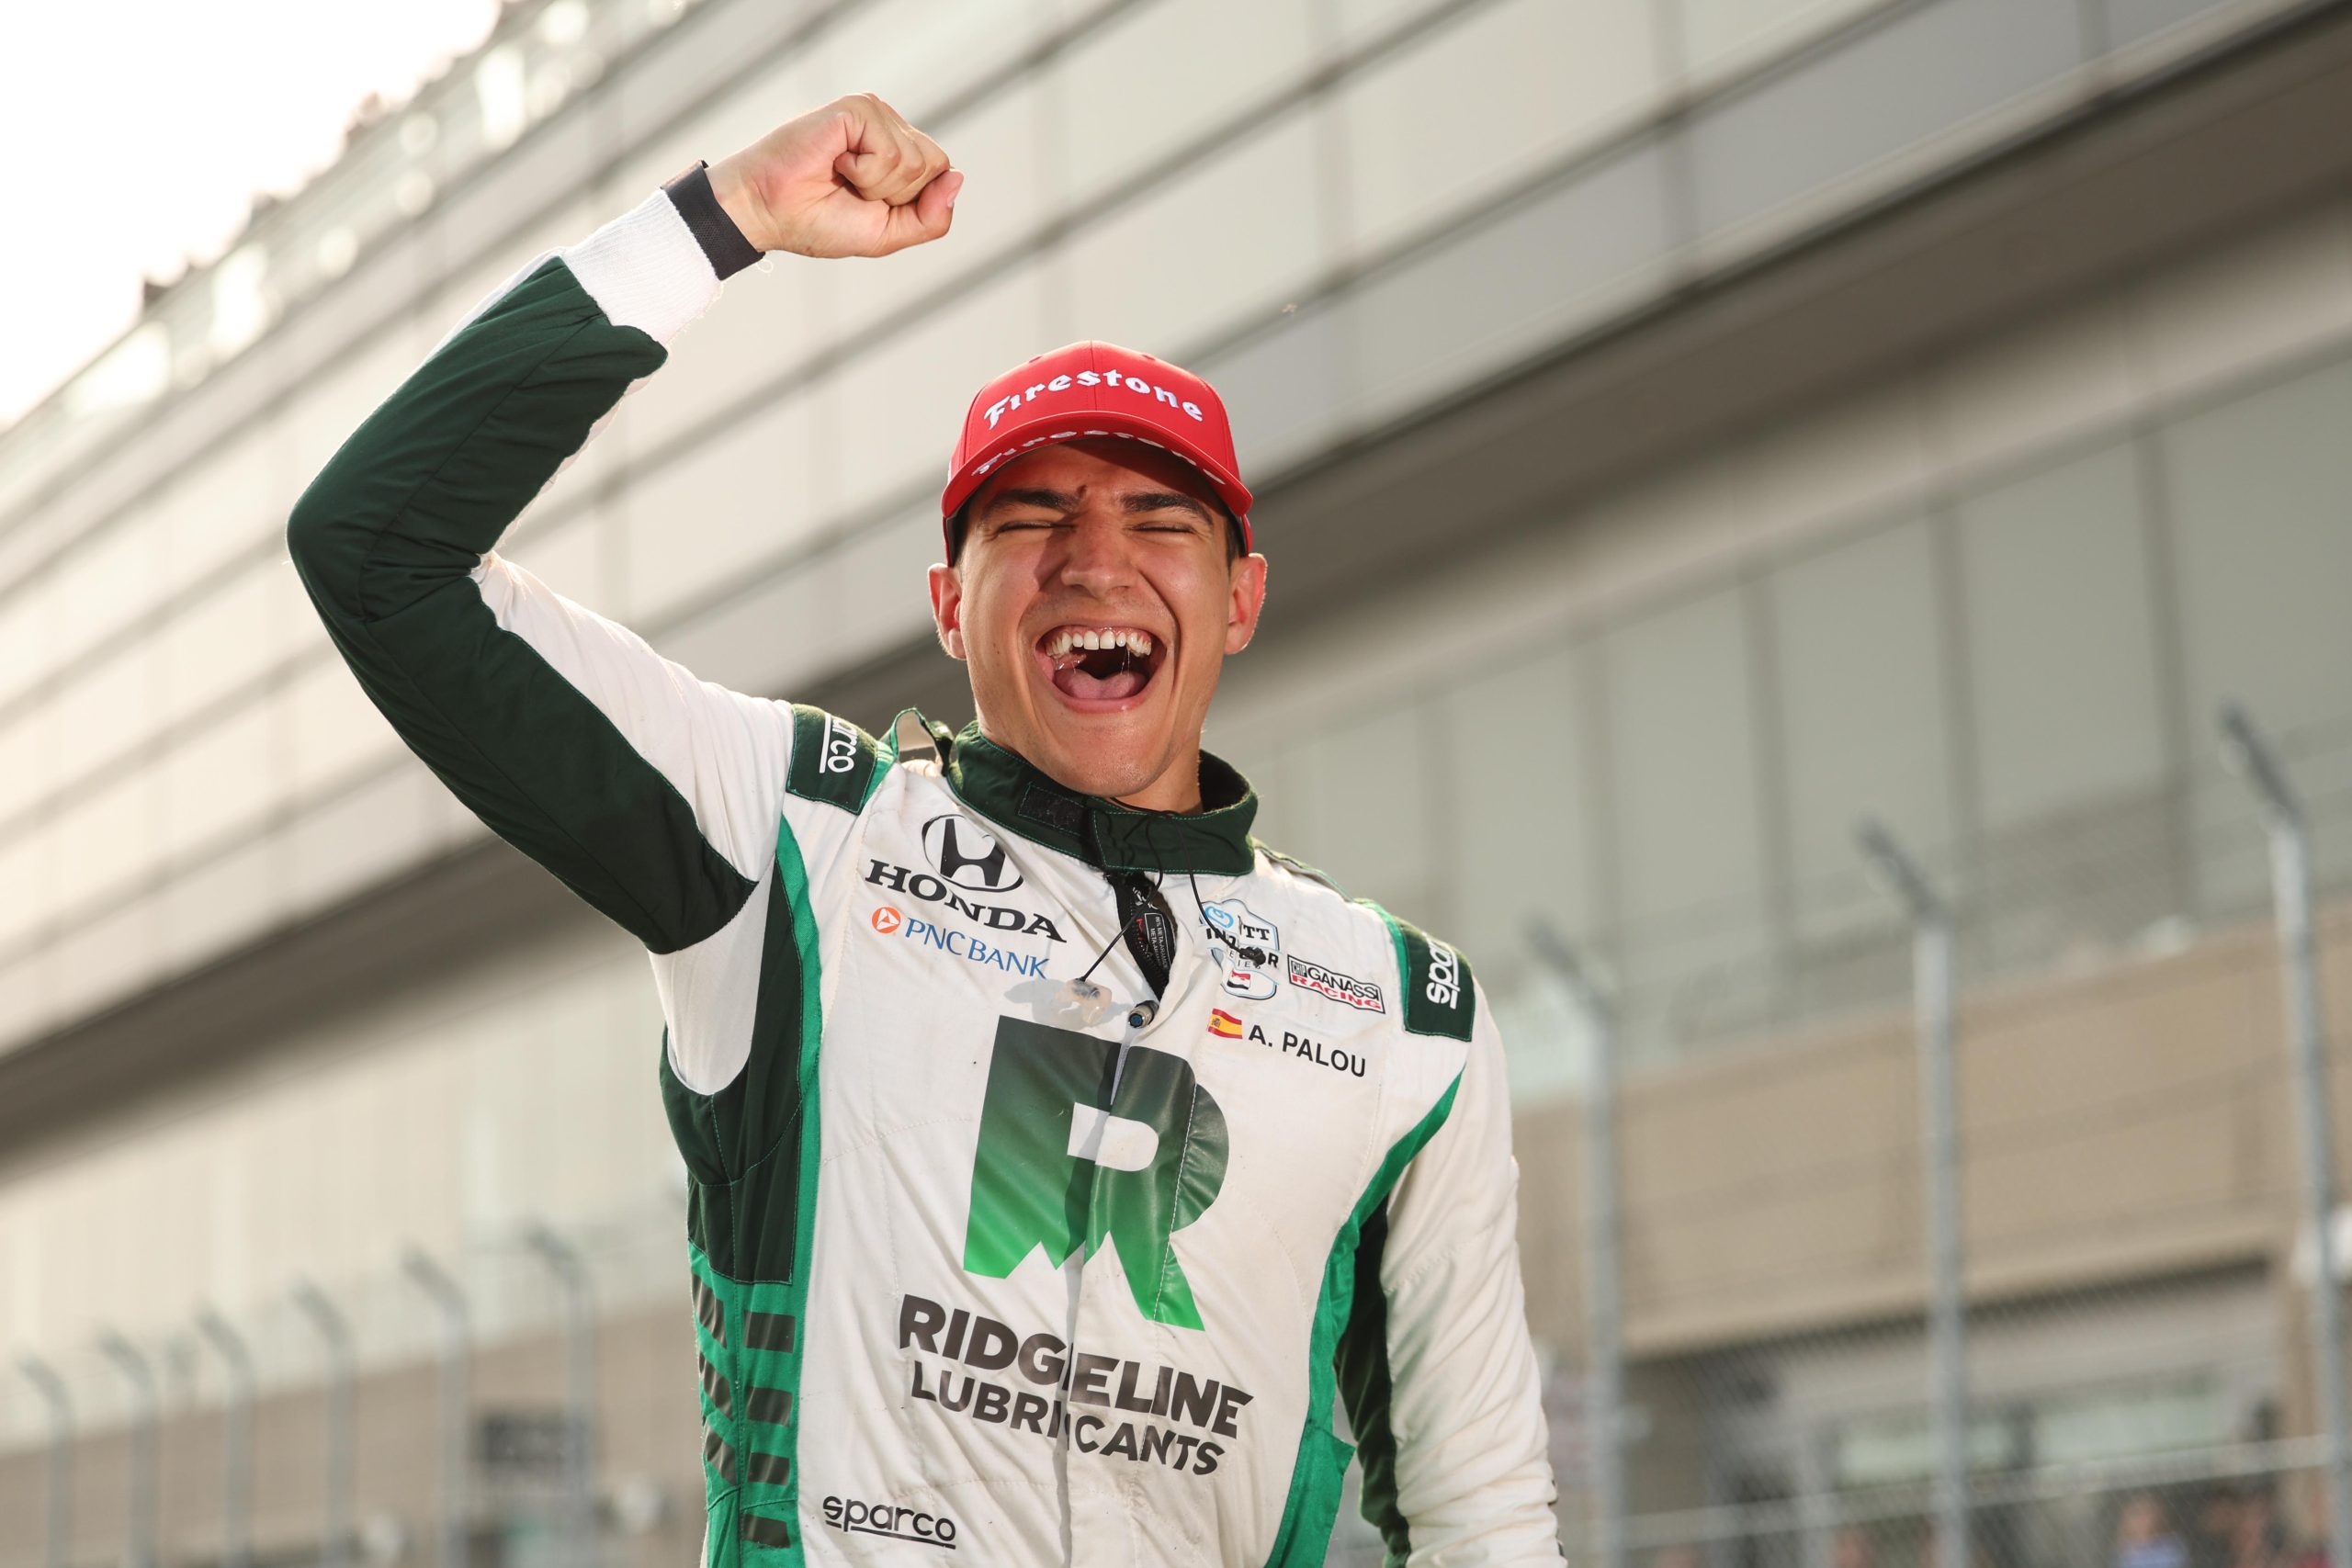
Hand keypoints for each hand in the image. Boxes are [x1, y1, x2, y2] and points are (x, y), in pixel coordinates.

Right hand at [706, 93, 961, 258]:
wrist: (769, 212)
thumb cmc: (819, 222)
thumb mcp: (887, 234)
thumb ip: (931, 218)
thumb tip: (958, 178)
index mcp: (900, 153)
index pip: (940, 173)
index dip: (912, 202)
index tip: (868, 204)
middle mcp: (890, 128)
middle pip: (933, 165)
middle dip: (896, 194)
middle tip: (852, 190)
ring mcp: (874, 114)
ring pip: (914, 161)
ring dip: (876, 185)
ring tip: (840, 176)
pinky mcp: (857, 108)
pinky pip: (889, 152)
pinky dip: (863, 171)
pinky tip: (835, 162)